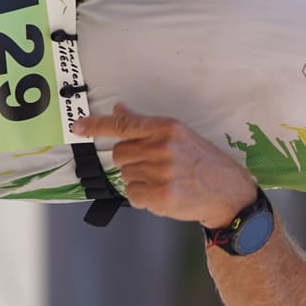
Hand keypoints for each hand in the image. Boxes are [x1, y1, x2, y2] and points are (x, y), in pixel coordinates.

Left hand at [72, 103, 258, 228]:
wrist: (228, 192)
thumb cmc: (204, 163)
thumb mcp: (179, 135)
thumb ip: (146, 125)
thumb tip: (120, 109)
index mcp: (166, 128)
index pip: (123, 124)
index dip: (96, 126)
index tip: (78, 127)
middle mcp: (162, 147)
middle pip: (120, 154)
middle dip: (131, 161)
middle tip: (154, 166)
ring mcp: (161, 172)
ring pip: (125, 175)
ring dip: (139, 180)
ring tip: (164, 180)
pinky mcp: (160, 195)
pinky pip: (133, 194)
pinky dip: (143, 196)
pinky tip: (163, 192)